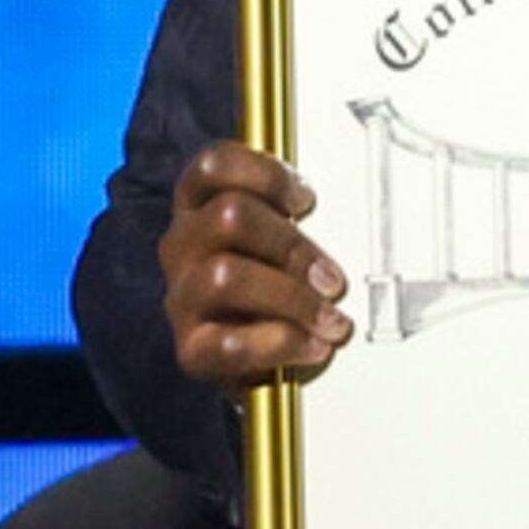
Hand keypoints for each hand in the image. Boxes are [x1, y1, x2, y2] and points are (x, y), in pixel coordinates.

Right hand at [160, 144, 353, 383]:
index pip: (214, 165)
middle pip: (229, 216)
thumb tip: (346, 213)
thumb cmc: (274, 290)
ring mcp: (182, 298)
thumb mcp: (281, 242)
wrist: (257, 363)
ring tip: (331, 320)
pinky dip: (282, 343)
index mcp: (199, 207)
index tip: (307, 200)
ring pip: (226, 276)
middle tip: (332, 278)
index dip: (266, 175)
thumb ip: (296, 218)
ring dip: (292, 298)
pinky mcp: (191, 350)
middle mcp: (182, 246)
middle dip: (292, 245)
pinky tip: (313, 346)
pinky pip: (231, 343)